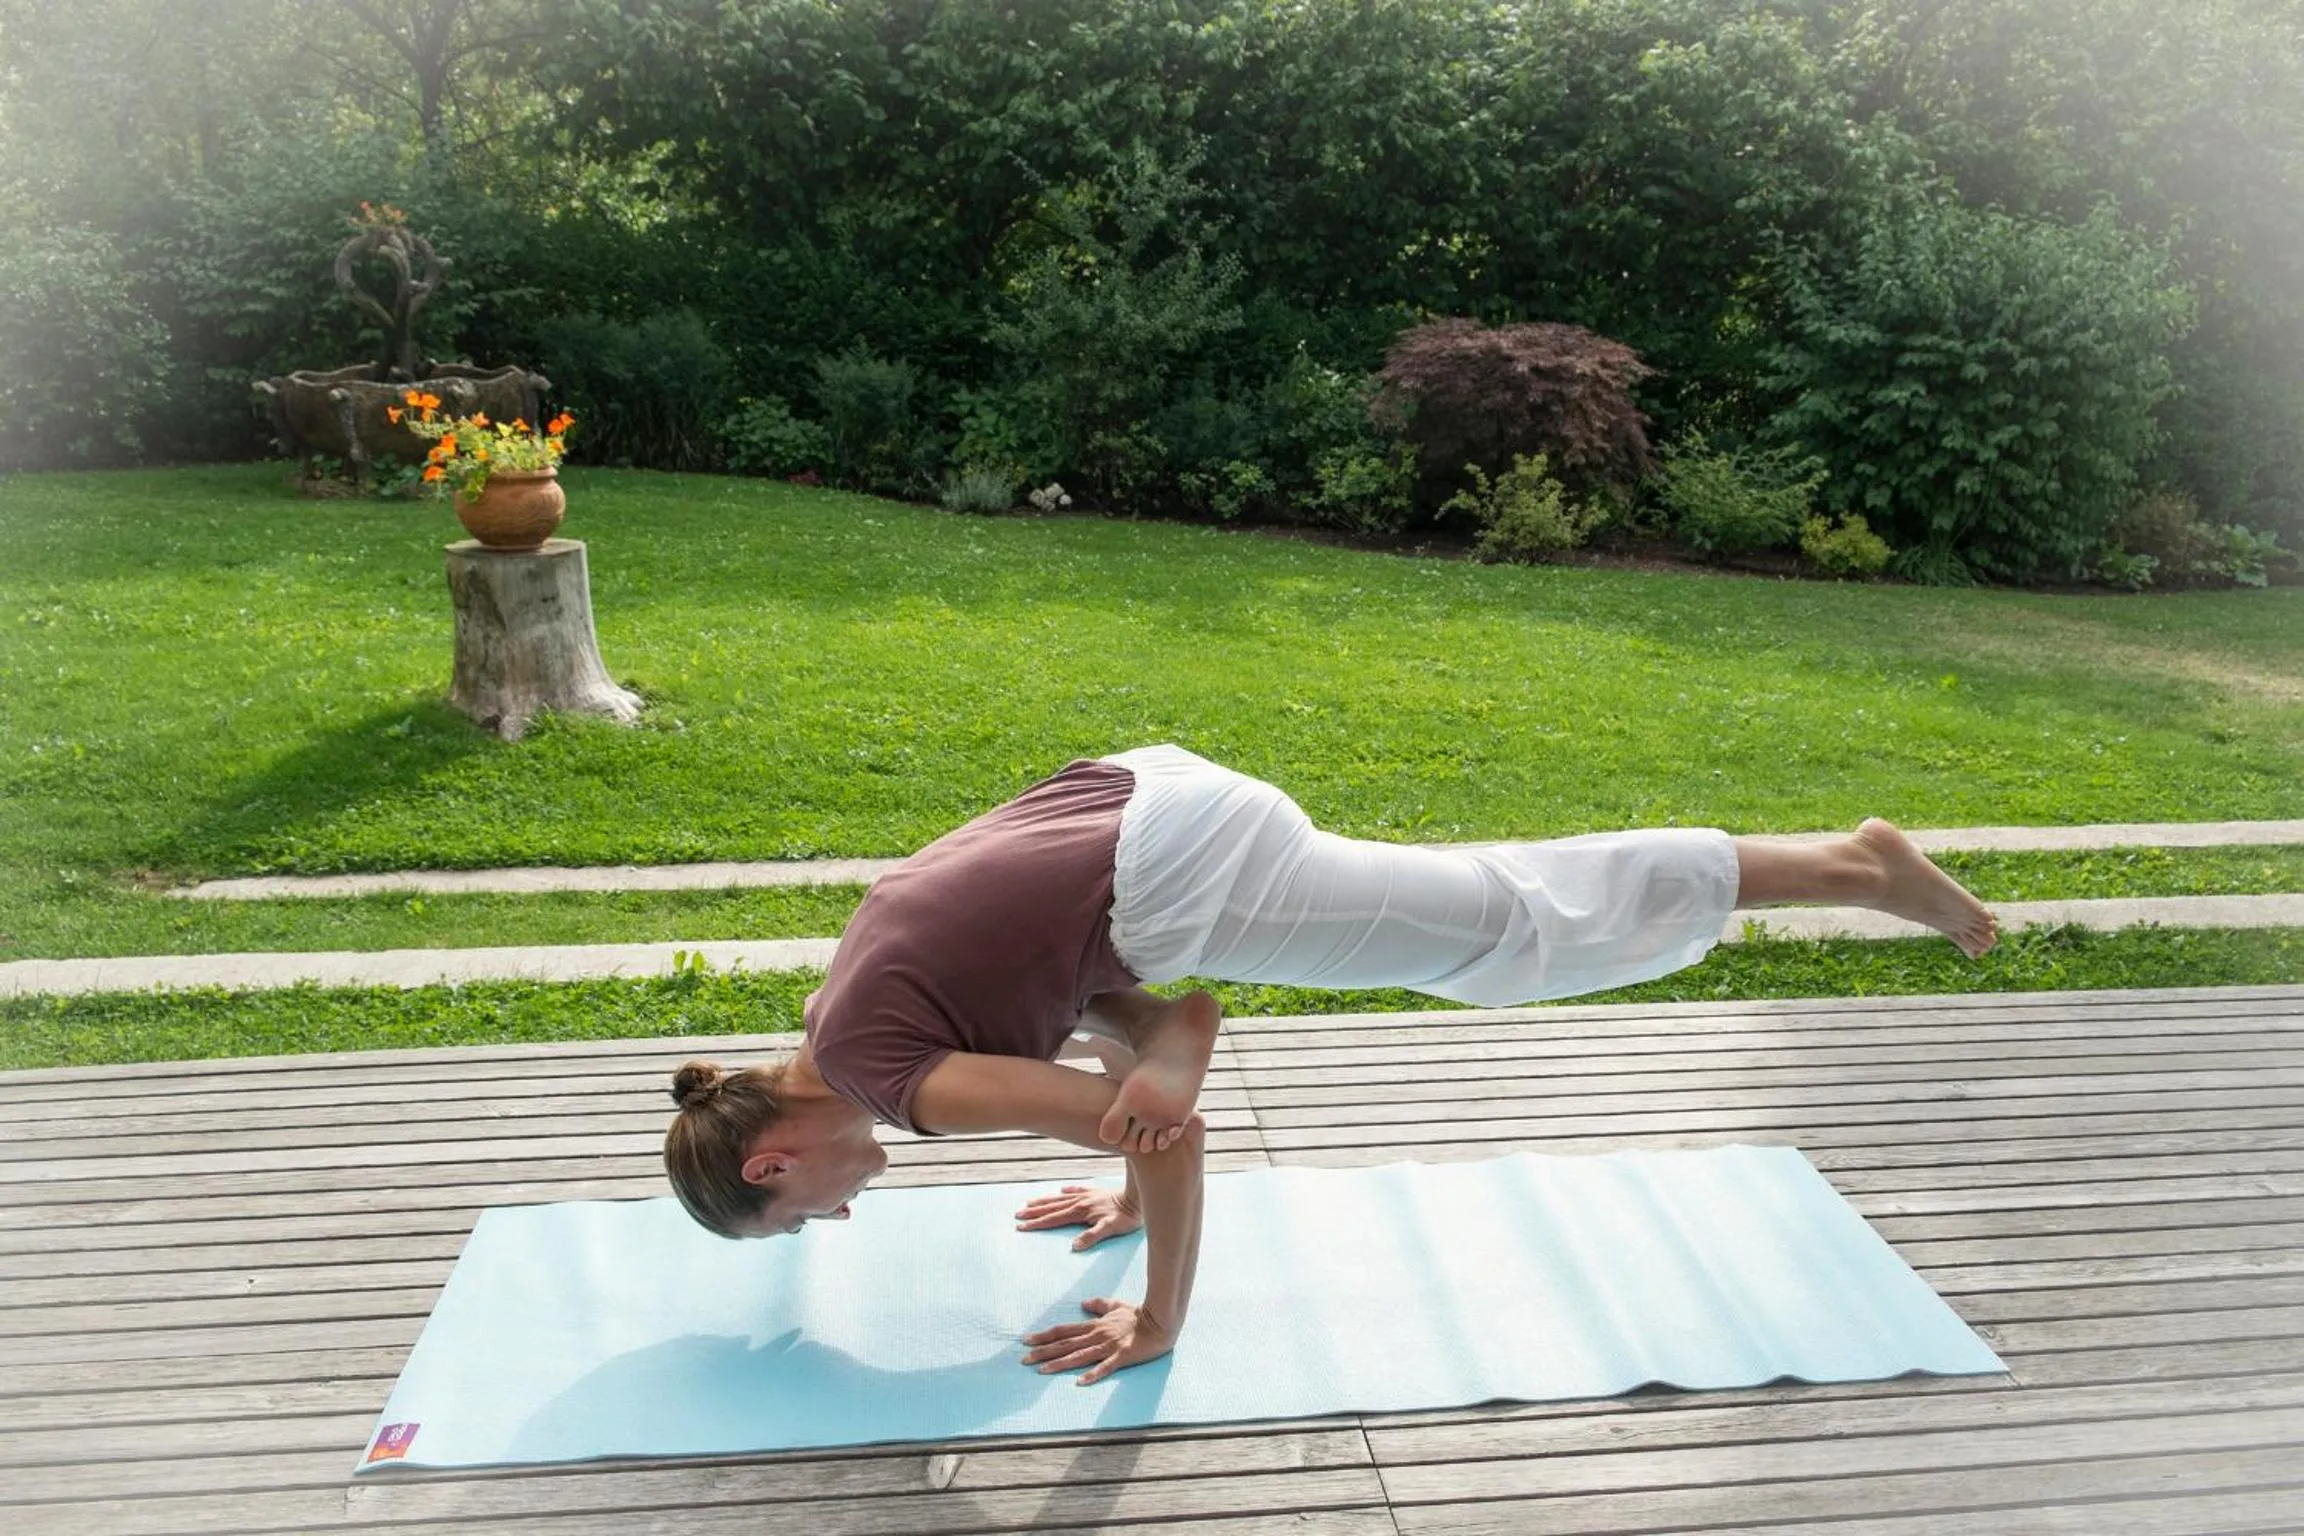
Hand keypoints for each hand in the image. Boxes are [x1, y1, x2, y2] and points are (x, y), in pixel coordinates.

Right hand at [1013, 1184, 1140, 1249]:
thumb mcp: (1110, 1229)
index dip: (1036, 1224)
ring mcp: (1086, 1196)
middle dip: (1034, 1212)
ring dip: (1044, 1201)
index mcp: (1080, 1212)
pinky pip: (1077, 1190)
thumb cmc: (1126, 1217)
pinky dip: (1068, 1191)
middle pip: (1052, 1208)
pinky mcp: (1095, 1193)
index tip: (1021, 1227)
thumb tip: (1074, 1246)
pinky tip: (1062, 1190)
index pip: (1053, 1219)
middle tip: (1017, 1214)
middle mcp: (1080, 1202)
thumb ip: (1092, 1236)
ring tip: (1030, 1202)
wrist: (1139, 1198)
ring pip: (1060, 1199)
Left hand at [1022, 1298, 1174, 1383]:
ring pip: (1079, 1355)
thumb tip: (1084, 1303)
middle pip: (1065, 1344)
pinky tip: (1079, 1382)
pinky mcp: (1122, 1356)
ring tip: (1041, 1370)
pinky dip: (1092, 1374)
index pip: (1064, 1331)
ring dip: (1059, 1363)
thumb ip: (1099, 1305)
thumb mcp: (1116, 1306)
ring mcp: (1109, 1346)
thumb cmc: (1139, 1315)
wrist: (1161, 1322)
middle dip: (1043, 1351)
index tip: (1026, 1340)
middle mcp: (1097, 1335)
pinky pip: (1105, 1367)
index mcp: (1094, 1326)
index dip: (1044, 1336)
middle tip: (1023, 1359)